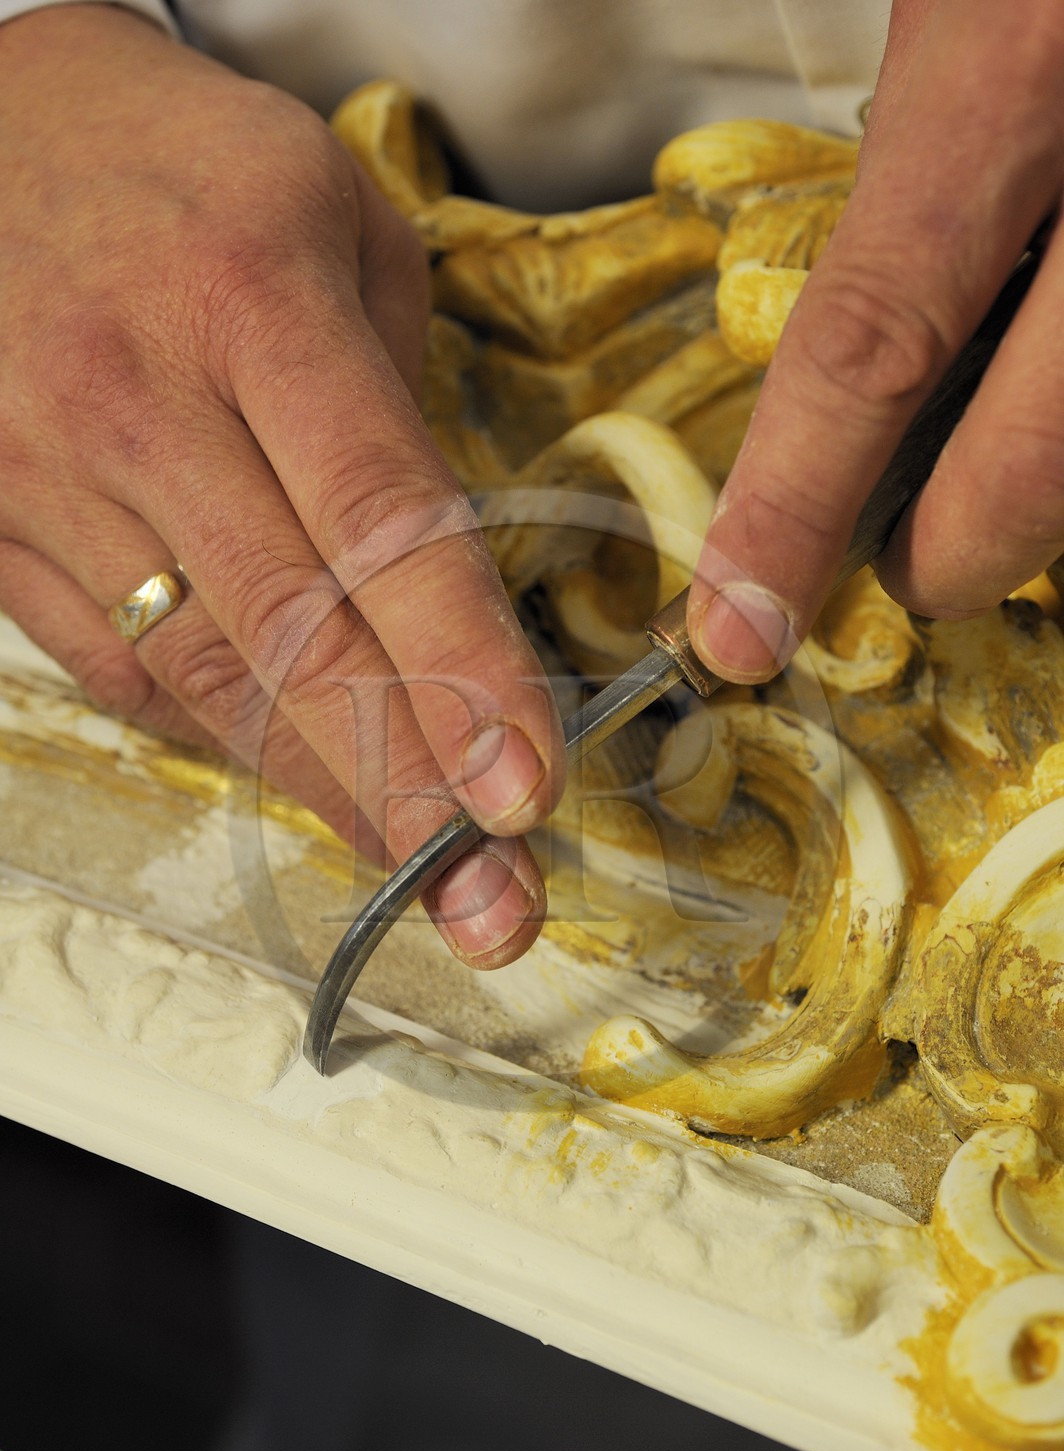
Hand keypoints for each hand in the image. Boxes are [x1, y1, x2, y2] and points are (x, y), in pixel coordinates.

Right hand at [0, 4, 563, 965]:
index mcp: (253, 300)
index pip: (379, 522)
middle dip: (402, 789)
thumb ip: (399, 402)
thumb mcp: (337, 221)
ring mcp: (43, 471)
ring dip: (321, 794)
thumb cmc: (190, 171)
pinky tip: (303, 783)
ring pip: (196, 681)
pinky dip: (220, 738)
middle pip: (286, 637)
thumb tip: (450, 585)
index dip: (459, 670)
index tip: (528, 788)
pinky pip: (117, 668)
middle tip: (492, 903)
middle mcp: (137, 399)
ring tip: (420, 879)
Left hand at [688, 0, 1063, 679]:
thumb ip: (933, 120)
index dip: (795, 502)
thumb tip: (878, 296)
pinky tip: (1057, 372)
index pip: (875, 339)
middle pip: (1044, 454)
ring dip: (1053, 487)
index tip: (743, 618)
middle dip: (961, 547)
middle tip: (910, 567)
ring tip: (993, 479)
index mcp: (1023, 59)